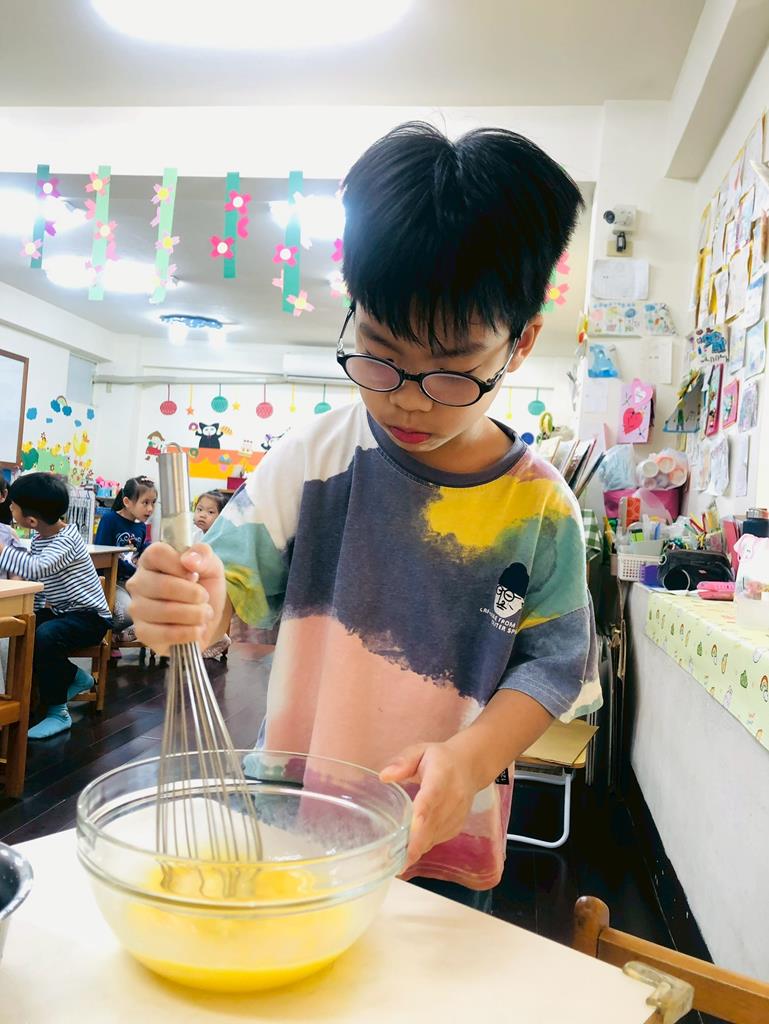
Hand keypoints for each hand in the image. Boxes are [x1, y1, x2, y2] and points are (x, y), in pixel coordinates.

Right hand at [126, 543, 225, 653]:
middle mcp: (138, 583)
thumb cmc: (204, 586)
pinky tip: (195, 629)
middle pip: (162, 585)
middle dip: (193, 594)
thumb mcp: (211, 566)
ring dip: (194, 614)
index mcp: (151, 561)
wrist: (207, 618)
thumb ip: (203, 555)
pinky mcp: (142, 632)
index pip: (156, 554)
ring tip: (203, 614)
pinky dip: (188, 633)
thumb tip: (188, 560)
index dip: (180, 565)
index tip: (194, 575)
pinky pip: (164, 634)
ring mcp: (137, 609)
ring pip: (164, 611)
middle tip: (205, 598)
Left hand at [380, 742, 476, 867]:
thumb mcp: (420, 750)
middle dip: (416, 844)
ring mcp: (458, 813)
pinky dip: (425, 846)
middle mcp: (454, 797)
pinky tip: (411, 852)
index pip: (432, 797)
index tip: (409, 832)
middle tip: (397, 863)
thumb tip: (384, 776)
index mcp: (442, 775)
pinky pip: (439, 839)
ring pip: (436, 835)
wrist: (470, 766)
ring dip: (419, 848)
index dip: (421, 816)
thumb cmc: (439, 758)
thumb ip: (403, 761)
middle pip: (434, 823)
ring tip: (398, 863)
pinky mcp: (458, 825)